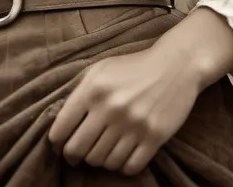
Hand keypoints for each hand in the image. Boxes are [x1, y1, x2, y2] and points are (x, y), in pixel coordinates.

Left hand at [46, 45, 201, 175]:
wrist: (175, 65)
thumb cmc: (133, 67)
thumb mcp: (101, 70)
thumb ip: (80, 93)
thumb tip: (60, 123)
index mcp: (94, 89)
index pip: (62, 128)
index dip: (57, 142)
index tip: (60, 146)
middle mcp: (111, 108)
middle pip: (79, 150)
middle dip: (74, 156)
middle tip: (77, 156)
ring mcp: (133, 125)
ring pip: (103, 161)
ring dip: (100, 160)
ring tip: (102, 151)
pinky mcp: (154, 137)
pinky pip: (129, 167)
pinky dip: (122, 166)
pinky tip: (122, 155)